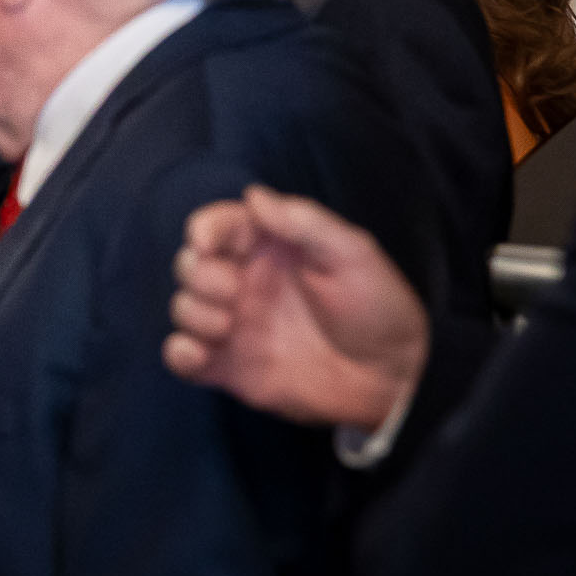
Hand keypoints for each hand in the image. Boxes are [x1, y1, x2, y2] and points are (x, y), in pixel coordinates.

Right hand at [164, 185, 428, 432]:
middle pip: (189, 265)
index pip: (217, 226)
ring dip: (194, 313)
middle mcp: (244, 284)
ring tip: (228, 327)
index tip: (207, 244)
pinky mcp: (229, 368)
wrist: (395, 379)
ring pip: (184, 308)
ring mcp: (234, 327)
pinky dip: (180, 354)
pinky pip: (182, 358)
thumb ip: (305, 222)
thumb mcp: (353, 254)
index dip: (204, 229)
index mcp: (268, 249)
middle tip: (233, 292)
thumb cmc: (378, 309)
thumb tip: (254, 195)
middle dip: (199, 275)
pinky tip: (200, 354)